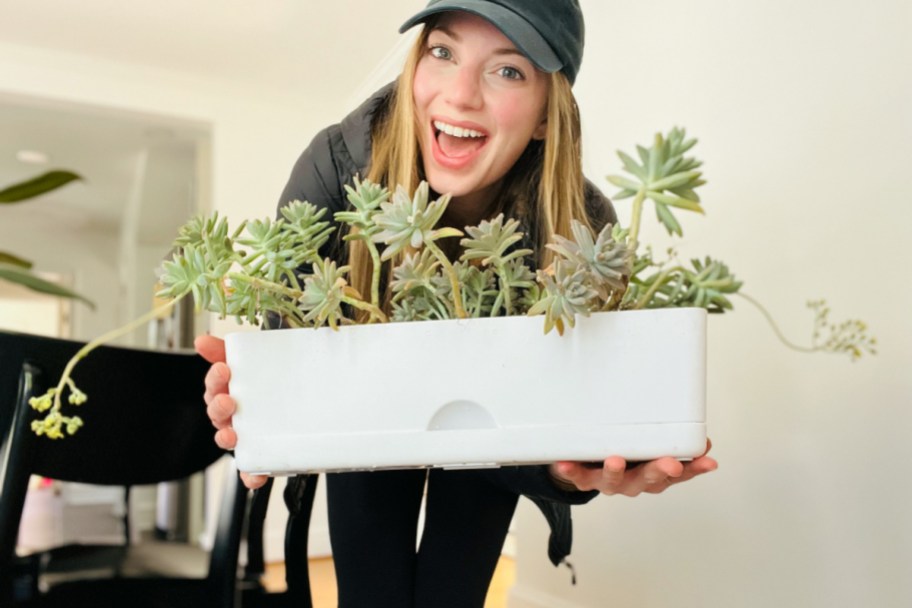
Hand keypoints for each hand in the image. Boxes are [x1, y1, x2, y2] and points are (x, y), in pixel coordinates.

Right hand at [195, 334, 268, 489]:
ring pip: (228, 440)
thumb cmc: (272, 384)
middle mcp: (234, 416)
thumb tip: (201, 340)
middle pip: (217, 414)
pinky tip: (256, 477)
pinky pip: (252, 470)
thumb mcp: (256, 361)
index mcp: (230, 393)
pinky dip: (251, 476)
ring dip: (226, 438)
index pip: (214, 387)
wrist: (309, 409)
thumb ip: (228, 350)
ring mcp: (246, 437)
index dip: (215, 380)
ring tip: (231, 435)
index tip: (223, 369)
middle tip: (228, 400)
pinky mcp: (261, 457)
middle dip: (218, 407)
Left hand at [549, 439, 717, 496]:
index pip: (680, 474)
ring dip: (617, 472)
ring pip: (615, 481)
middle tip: (672, 464)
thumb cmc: (623, 451)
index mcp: (653, 473)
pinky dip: (572, 471)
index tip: (707, 461)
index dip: (694, 469)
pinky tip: (564, 464)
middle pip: (650, 479)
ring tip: (616, 461)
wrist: (585, 467)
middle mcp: (634, 481)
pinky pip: (578, 476)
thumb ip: (668, 437)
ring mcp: (610, 482)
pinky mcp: (584, 478)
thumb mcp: (647, 445)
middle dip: (660, 471)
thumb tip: (700, 433)